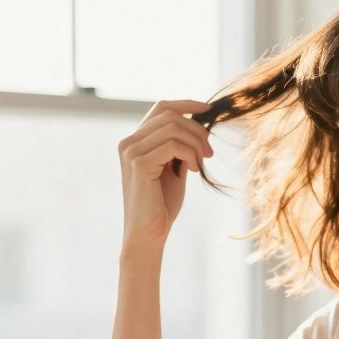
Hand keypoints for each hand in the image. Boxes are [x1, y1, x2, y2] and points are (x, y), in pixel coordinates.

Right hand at [117, 99, 214, 245]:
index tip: (208, 109)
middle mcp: (128, 142)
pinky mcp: (139, 164)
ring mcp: (131, 152)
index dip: (186, 104)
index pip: (161, 107)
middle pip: (170, 115)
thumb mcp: (173, 168)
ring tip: (202, 162)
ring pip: (173, 128)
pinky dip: (190, 154)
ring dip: (196, 143)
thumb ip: (179, 146)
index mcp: (135, 141)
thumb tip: (199, 124)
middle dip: (196, 129)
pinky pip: (173, 145)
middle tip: (209, 152)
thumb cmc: (161, 205)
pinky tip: (193, 171)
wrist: (148, 234)